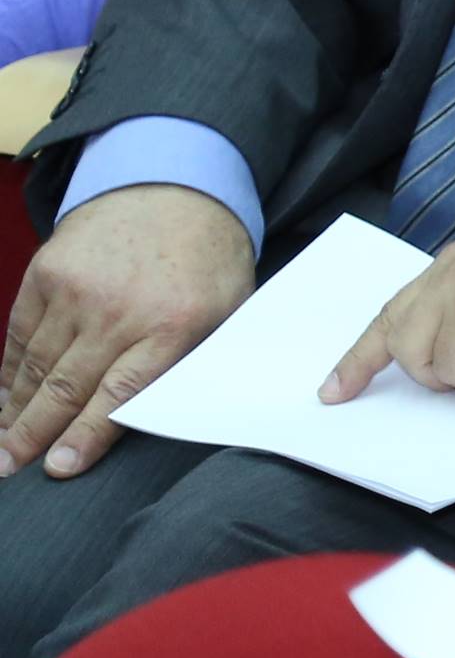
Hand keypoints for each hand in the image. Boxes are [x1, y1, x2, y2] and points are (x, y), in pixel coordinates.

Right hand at [0, 183, 257, 480]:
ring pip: (37, 364)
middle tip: (8, 470)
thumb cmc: (209, 262)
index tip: (57, 469)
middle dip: (32, 434)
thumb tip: (177, 418)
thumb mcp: (228, 311)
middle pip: (66, 386)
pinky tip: (4, 399)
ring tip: (1, 447)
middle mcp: (119, 310)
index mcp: (173, 325)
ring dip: (14, 409)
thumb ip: (197, 360)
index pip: (121, 393)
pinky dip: (9, 369)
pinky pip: (20, 332)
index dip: (86, 435)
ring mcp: (77, 289)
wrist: (175, 188)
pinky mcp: (48, 271)